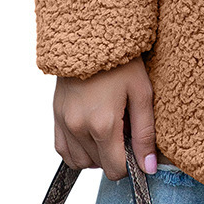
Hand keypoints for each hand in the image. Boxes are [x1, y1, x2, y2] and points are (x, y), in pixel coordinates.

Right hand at [53, 55, 159, 180]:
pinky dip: (78, 149)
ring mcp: (64, 123)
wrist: (92, 35)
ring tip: (109, 126)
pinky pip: (63, 150)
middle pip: (100, 165)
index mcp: (102, 124)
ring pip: (81, 162)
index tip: (136, 142)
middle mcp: (78, 127)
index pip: (116, 169)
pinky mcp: (55, 116)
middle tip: (125, 125)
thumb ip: (145, 133)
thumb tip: (148, 167)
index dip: (131, 161)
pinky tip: (91, 131)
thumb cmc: (122, 61)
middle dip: (115, 153)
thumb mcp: (141, 93)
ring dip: (97, 153)